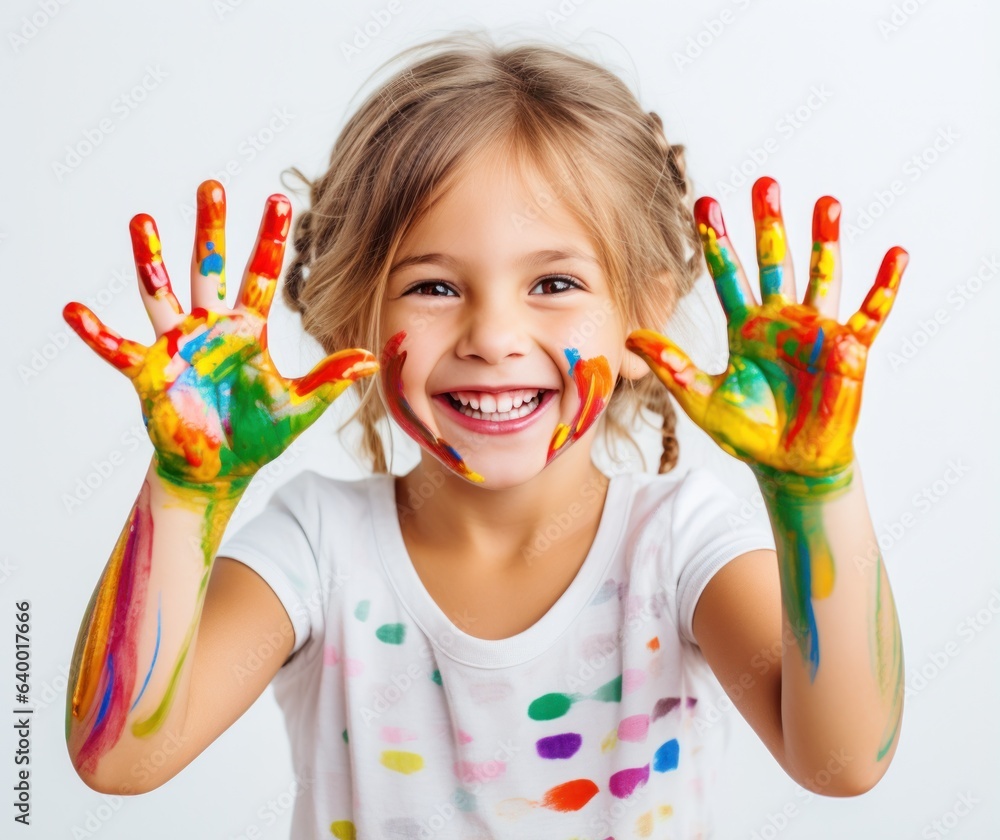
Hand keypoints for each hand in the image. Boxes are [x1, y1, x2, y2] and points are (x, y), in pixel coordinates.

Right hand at [63, 180, 377, 491]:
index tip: (280, 199)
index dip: (272, 240)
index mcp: (247, 331)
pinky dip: (95, 332)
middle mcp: (210, 328)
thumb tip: (372, 359)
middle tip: (211, 185)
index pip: (262, 276)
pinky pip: (117, 348)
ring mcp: (176, 346)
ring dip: (150, 258)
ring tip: (143, 219)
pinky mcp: (149, 373)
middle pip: (209, 268)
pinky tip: (73, 309)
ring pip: (161, 292)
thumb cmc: (256, 437)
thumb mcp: (297, 407)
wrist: (218, 471)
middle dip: (210, 229)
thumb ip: (329, 380)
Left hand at [626, 176, 906, 484]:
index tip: (704, 203)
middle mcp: (780, 320)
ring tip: (825, 203)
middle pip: (776, 261)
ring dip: (825, 240)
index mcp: (745, 327)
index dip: (715, 241)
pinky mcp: (849, 350)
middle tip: (764, 184)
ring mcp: (816, 331)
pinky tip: (896, 255)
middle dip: (769, 225)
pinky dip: (885, 286)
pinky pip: (871, 313)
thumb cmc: (748, 433)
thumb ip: (671, 367)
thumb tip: (630, 337)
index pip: (727, 274)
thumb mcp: (701, 400)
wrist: (787, 464)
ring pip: (822, 275)